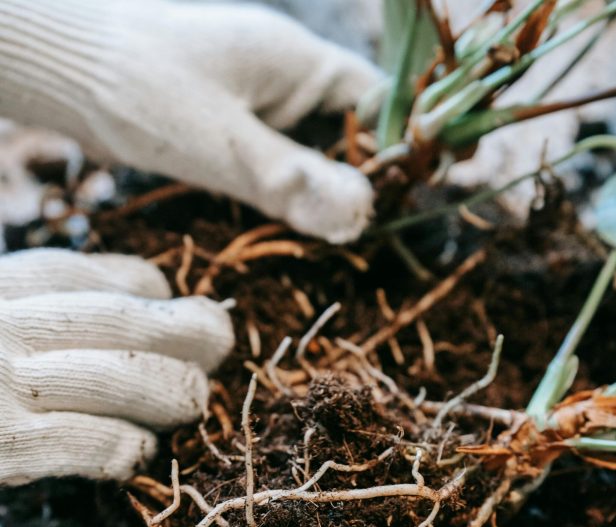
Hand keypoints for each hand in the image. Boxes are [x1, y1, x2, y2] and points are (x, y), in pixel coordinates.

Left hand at [0, 1, 381, 242]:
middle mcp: (285, 76)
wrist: (62, 68)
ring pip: (312, 150)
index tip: (420, 196)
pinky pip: (275, 159)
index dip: (405, 147)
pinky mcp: (228, 122)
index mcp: (299, 62)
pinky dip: (285, 192)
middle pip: (351, 130)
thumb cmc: (138, 90)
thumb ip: (291, 181)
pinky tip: (288, 225)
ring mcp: (256, 98)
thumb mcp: (220, 144)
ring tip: (340, 240)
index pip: (379, 102)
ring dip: (322, 191)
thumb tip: (362, 216)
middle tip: (374, 235)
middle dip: (364, 180)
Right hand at [0, 249, 232, 485]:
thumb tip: (138, 294)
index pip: (73, 275)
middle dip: (181, 330)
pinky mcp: (4, 447)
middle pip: (115, 320)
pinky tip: (142, 451)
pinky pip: (89, 441)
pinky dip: (126, 444)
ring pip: (118, 378)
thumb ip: (26, 313)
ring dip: (169, 390)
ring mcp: (1, 385)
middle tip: (220, 337)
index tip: (169, 296)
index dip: (137, 285)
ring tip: (194, 399)